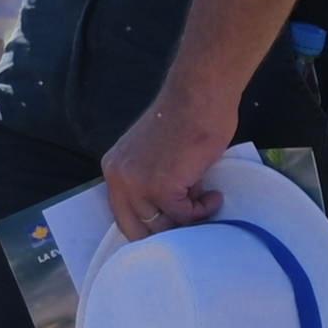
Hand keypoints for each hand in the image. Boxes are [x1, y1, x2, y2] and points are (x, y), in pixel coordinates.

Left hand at [100, 78, 243, 242]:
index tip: (171, 229)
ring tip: (205, 199)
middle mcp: (119, 178)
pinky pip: (185, 216)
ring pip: (162, 226)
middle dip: (167, 232)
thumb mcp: (154, 154)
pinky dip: (204, 210)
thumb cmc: (185, 117)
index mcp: (114, 169)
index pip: (123, 215)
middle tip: (192, 223)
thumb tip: (167, 213)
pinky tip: (214, 195)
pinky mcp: (162, 188)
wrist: (199, 95)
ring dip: (189, 220)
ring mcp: (138, 184)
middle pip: (137, 228)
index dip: (146, 228)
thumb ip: (151, 180)